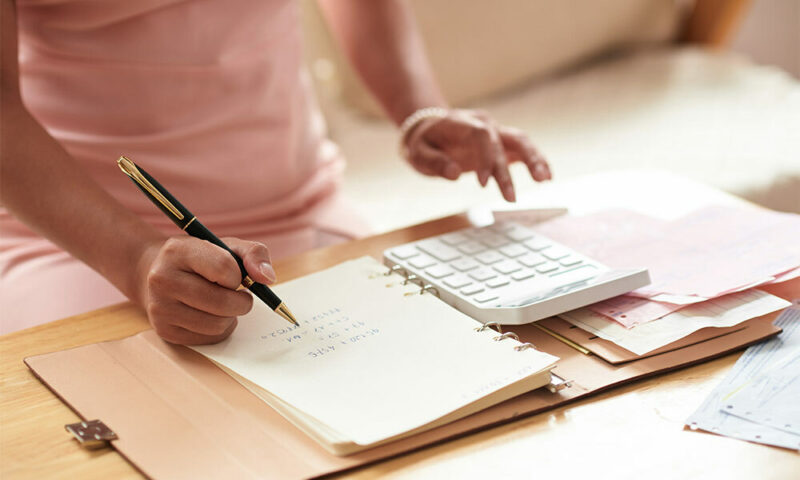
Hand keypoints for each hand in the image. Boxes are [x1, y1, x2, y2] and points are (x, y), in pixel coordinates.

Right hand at [136, 236, 275, 344]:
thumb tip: (268, 278)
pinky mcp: (164, 331)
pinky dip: (219, 329)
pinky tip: (210, 315)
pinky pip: (209, 339)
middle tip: (240, 296)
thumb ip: (254, 254)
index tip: (235, 276)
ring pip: (217, 325)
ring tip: (223, 304)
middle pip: (222, 303)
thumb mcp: (226, 246)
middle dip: (241, 302)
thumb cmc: (201, 259)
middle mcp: (162, 279)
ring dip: (231, 317)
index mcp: (178, 251)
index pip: (224, 268)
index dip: (239, 275)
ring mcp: (160, 308)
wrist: (157, 273)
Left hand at [403, 109, 551, 201]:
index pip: (481, 135)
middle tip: (511, 196)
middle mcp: (484, 124)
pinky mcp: (502, 143)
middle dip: (509, 168)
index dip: (486, 157)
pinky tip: (546, 177)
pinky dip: (536, 162)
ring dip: (534, 160)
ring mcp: (495, 132)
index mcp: (462, 123)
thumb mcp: (418, 153)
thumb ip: (434, 162)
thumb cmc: (423, 142)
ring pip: (520, 141)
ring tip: (545, 180)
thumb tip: (455, 174)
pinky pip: (522, 150)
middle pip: (505, 139)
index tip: (483, 183)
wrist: (430, 128)